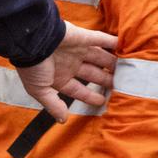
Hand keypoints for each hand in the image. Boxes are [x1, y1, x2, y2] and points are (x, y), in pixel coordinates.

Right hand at [0, 22, 117, 120]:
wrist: (30, 40)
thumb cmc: (33, 66)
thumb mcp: (39, 90)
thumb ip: (53, 104)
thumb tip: (62, 120)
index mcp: (59, 77)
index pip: (78, 90)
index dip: (90, 96)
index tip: (102, 102)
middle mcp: (70, 64)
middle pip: (93, 74)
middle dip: (106, 80)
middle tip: (122, 84)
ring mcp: (77, 50)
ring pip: (100, 58)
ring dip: (112, 62)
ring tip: (127, 68)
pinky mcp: (82, 36)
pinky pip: (101, 39)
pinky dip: (112, 42)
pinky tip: (124, 46)